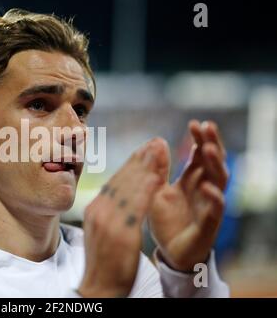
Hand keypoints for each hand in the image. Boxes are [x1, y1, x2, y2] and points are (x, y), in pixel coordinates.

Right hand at [78, 138, 166, 296]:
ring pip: (129, 188)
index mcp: (96, 209)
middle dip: (141, 159)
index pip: (116, 181)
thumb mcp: (100, 230)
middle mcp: (100, 210)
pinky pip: (136, 207)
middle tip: (155, 141)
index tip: (145, 149)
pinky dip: (146, 189)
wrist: (97, 288)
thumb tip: (115, 195)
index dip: (132, 163)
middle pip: (123, 179)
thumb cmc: (103, 261)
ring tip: (159, 149)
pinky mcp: (121, 233)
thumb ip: (108, 210)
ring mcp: (109, 221)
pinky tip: (157, 177)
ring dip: (145, 167)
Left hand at [148, 120, 228, 271]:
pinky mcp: (208, 225)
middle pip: (213, 163)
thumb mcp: (156, 189)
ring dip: (215, 165)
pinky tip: (207, 187)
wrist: (168, 251)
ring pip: (219, 181)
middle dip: (211, 144)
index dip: (199, 139)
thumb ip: (157, 170)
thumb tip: (157, 141)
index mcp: (191, 180)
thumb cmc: (165, 220)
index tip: (195, 123)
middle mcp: (204, 189)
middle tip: (208, 126)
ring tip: (208, 149)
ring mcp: (208, 206)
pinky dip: (213, 198)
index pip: (199, 155)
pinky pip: (215, 210)